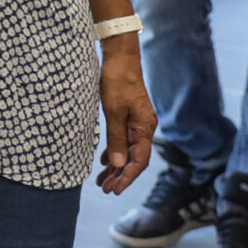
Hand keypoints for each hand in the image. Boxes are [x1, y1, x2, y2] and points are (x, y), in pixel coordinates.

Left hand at [96, 40, 155, 193]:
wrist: (120, 57)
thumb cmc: (117, 81)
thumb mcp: (113, 111)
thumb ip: (116, 138)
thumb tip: (118, 165)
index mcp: (145, 128)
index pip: (139, 161)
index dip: (127, 177)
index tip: (114, 190)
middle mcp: (144, 127)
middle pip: (134, 159)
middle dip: (120, 176)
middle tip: (105, 189)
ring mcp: (137, 122)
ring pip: (127, 151)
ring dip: (115, 166)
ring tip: (102, 181)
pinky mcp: (129, 117)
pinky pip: (123, 140)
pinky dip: (114, 151)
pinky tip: (105, 161)